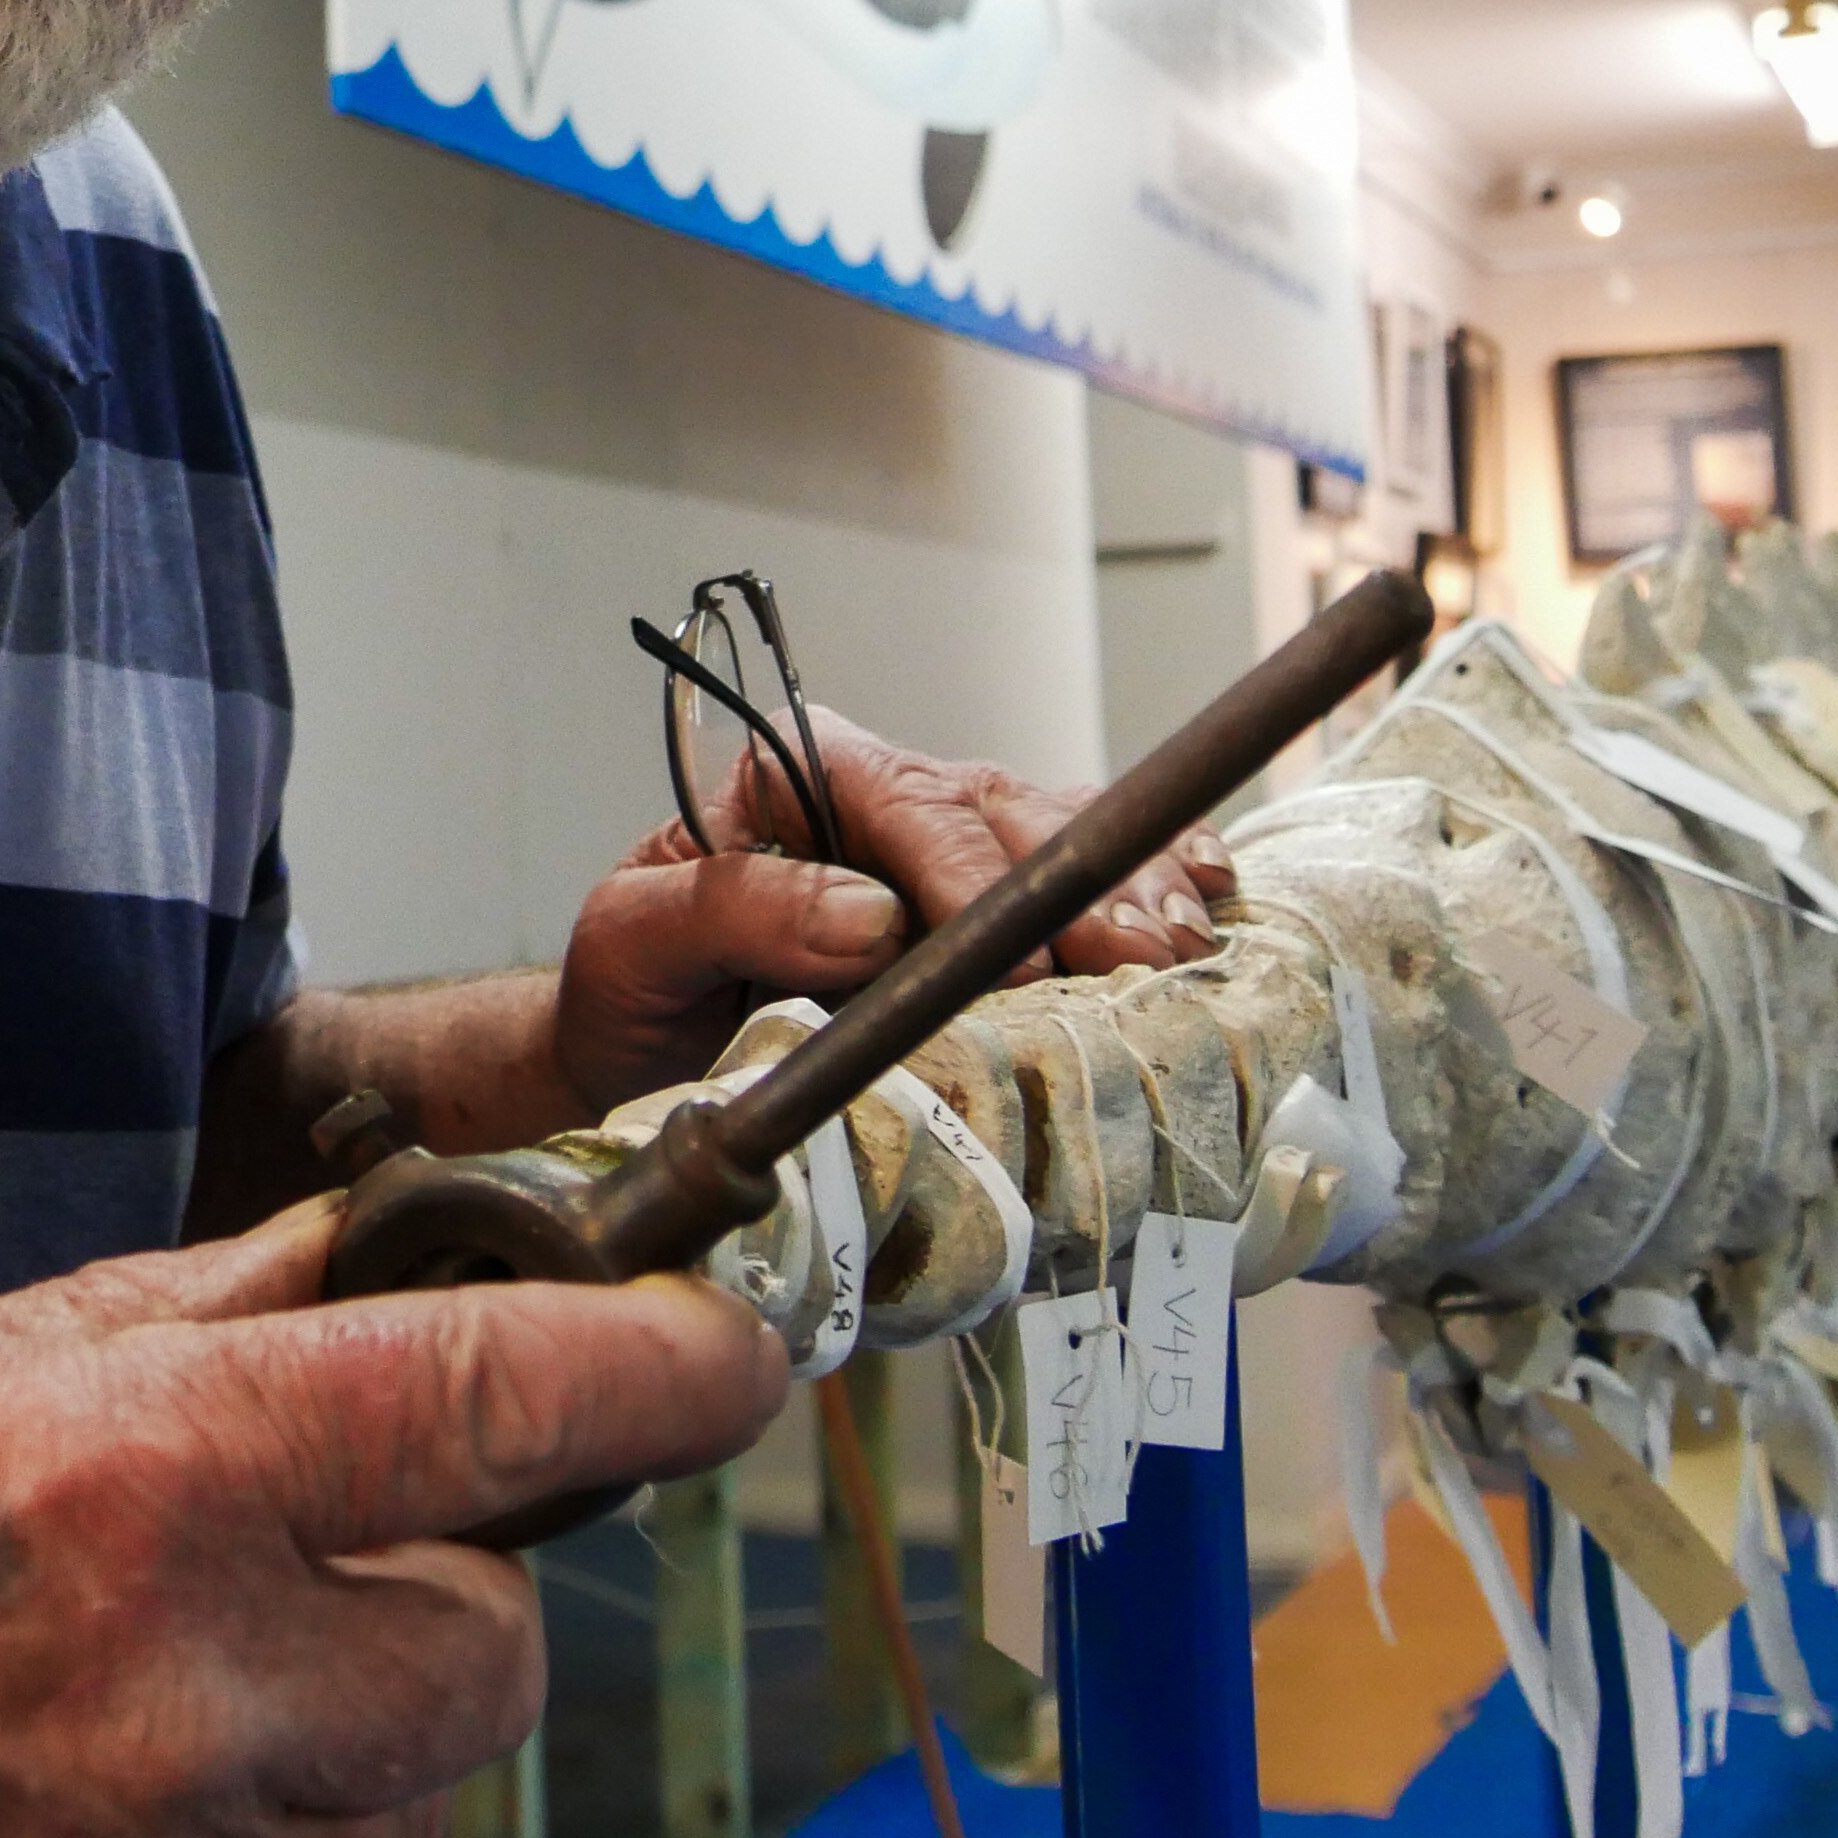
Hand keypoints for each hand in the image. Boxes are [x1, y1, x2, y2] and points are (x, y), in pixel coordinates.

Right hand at [0, 1204, 784, 1837]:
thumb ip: (174, 1329)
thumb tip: (356, 1274)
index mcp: (135, 1480)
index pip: (503, 1407)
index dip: (657, 1364)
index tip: (721, 1344)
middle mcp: (177, 1697)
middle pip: (493, 1652)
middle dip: (455, 1583)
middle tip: (331, 1532)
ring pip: (396, 1805)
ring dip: (341, 1726)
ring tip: (151, 1664)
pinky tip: (66, 1788)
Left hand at [549, 704, 1232, 1112]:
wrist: (650, 1056)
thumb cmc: (634, 991)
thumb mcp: (631, 941)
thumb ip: (729, 908)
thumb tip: (863, 914)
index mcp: (791, 781)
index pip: (894, 795)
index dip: (961, 870)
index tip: (1008, 952)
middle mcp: (886, 800)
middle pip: (999, 813)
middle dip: (1074, 886)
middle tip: (1130, 958)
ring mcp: (954, 846)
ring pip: (1063, 834)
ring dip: (1130, 890)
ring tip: (1175, 949)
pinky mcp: (1001, 901)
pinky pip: (1094, 861)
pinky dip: (1159, 875)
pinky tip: (1206, 901)